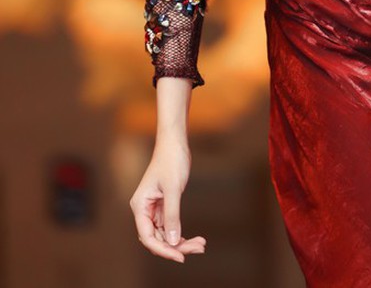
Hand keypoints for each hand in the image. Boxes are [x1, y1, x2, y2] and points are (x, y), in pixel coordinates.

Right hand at [129, 136, 205, 262]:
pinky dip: (182, 233)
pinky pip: (171, 226)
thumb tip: (174, 241)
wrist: (175, 142)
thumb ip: (173, 216)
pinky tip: (195, 238)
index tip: (180, 256)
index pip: (147, 237)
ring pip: (165, 234)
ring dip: (182, 242)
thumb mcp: (173, 189)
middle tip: (198, 248)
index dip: (163, 249)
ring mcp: (154, 209)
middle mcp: (144, 210)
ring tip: (201, 245)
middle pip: (157, 238)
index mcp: (140, 206)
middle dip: (177, 246)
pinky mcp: (164, 205)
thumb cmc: (171, 160)